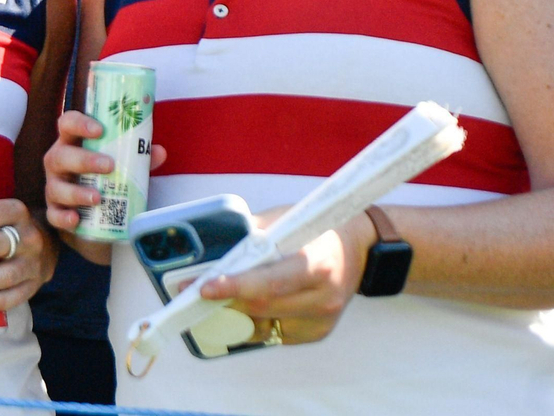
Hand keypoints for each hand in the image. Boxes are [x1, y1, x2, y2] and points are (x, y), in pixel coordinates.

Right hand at [43, 111, 166, 233]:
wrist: (92, 214)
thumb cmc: (104, 177)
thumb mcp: (121, 164)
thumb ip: (138, 158)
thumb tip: (159, 152)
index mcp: (72, 142)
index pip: (67, 124)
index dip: (79, 123)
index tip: (99, 130)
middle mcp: (58, 162)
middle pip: (60, 156)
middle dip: (83, 160)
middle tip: (109, 165)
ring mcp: (54, 187)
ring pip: (56, 187)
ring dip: (76, 192)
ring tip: (98, 197)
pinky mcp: (53, 211)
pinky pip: (53, 215)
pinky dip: (63, 217)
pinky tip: (76, 219)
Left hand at [198, 209, 376, 345]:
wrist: (359, 248)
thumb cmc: (319, 229)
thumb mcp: (288, 220)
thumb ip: (253, 234)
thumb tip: (217, 250)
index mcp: (317, 266)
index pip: (269, 283)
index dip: (233, 287)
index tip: (204, 288)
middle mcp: (322, 298)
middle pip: (261, 308)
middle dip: (224, 300)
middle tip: (193, 292)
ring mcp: (321, 321)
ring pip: (263, 325)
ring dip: (234, 314)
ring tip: (212, 299)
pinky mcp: (316, 334)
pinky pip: (274, 333)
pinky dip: (253, 321)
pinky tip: (242, 307)